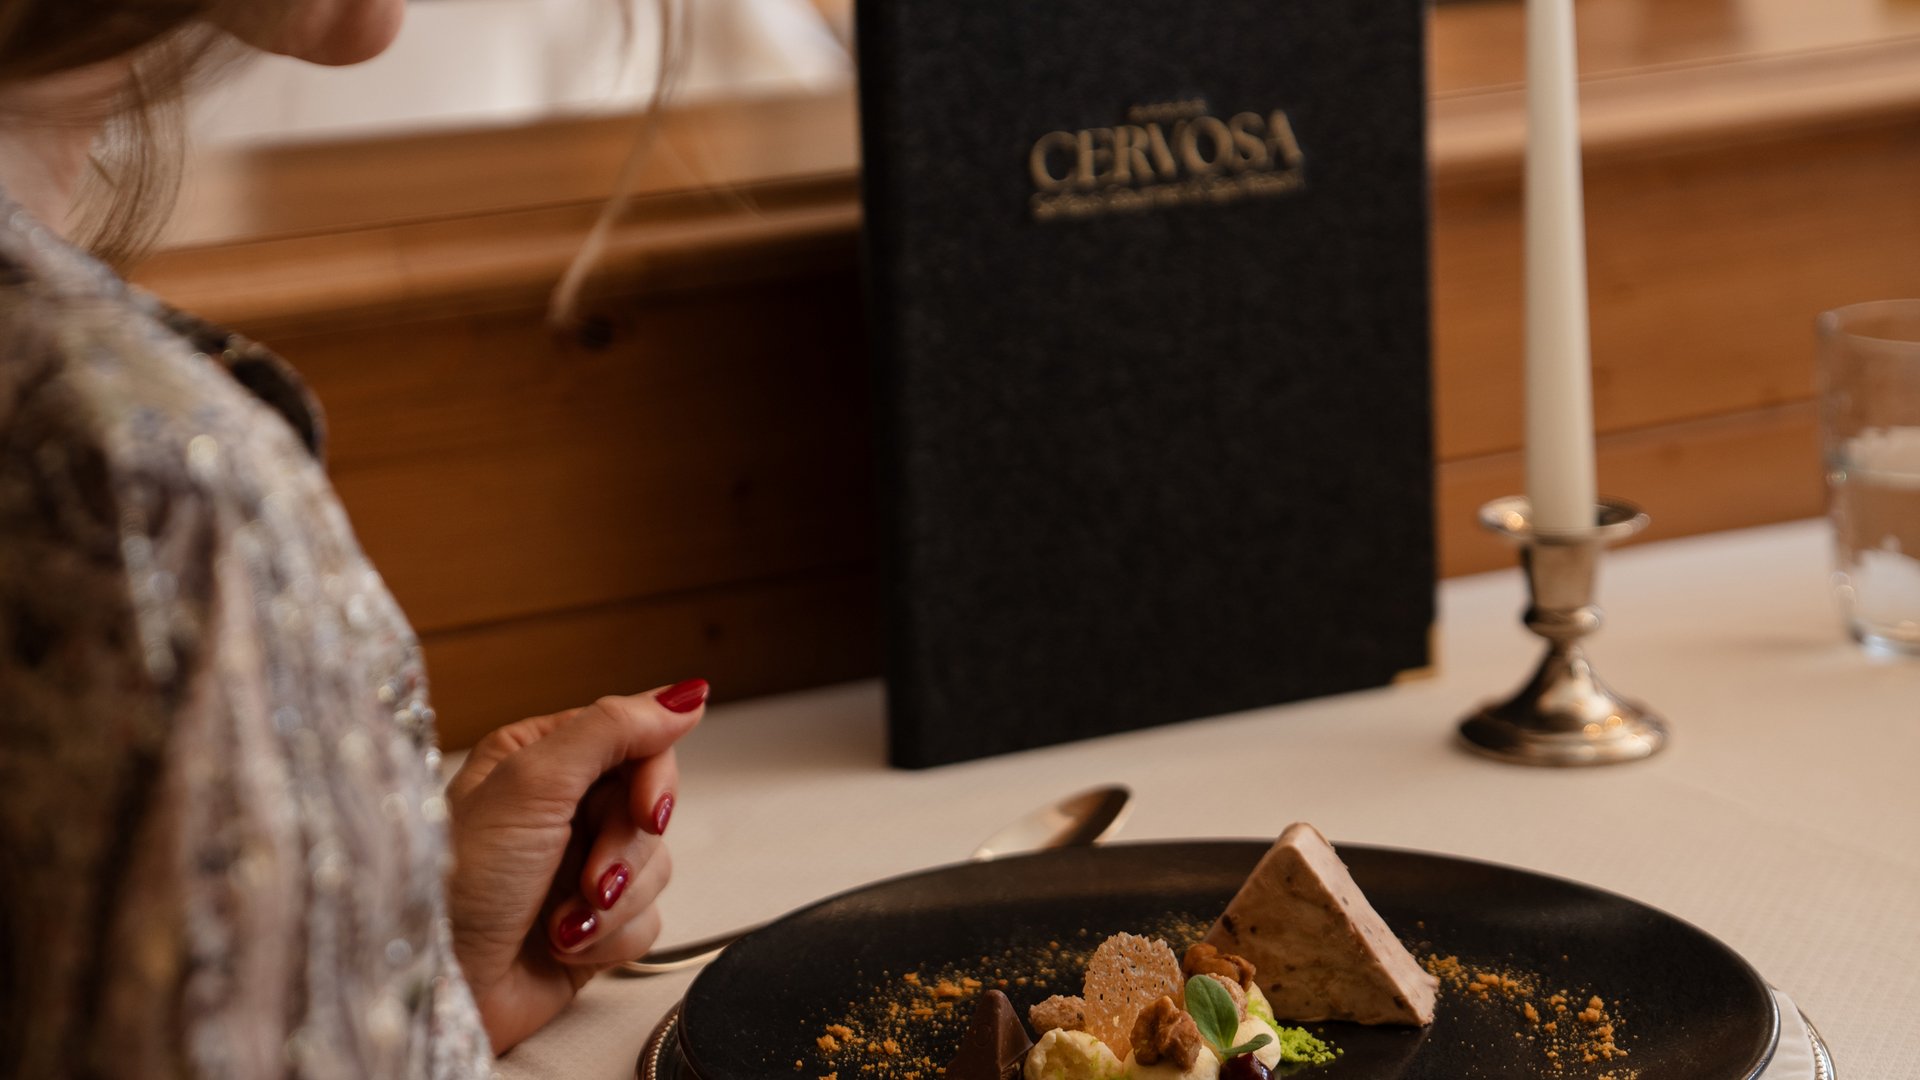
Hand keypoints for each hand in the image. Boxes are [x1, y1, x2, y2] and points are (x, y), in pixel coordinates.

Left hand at [443, 679, 707, 1051]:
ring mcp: (578, 867)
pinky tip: (563, 947)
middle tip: (590, 882)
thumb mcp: (531, 784)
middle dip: (625, 852)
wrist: (440, 988)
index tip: (648, 813)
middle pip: (651, 807)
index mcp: (539, 757)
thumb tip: (686, 694)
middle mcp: (560, 808)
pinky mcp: (594, 924)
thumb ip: (612, 729)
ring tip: (561, 924)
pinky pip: (647, 920)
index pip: (636, 742)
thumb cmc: (460, 883)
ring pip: (656, 866)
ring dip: (613, 903)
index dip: (653, 779)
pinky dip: (610, 939)